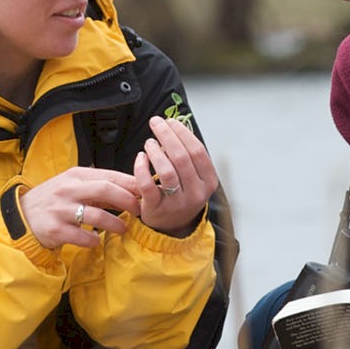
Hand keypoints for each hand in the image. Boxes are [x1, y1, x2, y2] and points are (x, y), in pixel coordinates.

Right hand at [21, 166, 145, 249]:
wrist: (22, 216)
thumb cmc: (54, 200)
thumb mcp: (73, 186)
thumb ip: (99, 188)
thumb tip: (132, 190)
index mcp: (76, 176)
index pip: (109, 176)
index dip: (131, 184)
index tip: (145, 193)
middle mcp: (68, 189)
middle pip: (105, 190)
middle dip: (128, 200)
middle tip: (139, 211)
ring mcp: (61, 209)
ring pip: (97, 215)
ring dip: (115, 224)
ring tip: (123, 229)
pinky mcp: (56, 229)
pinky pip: (82, 236)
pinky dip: (94, 240)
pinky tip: (97, 241)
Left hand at [130, 113, 215, 235]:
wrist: (171, 226)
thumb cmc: (181, 195)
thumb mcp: (194, 178)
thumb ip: (188, 156)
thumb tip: (175, 127)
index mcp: (208, 182)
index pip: (198, 151)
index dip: (183, 133)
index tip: (171, 121)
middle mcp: (196, 193)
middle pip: (182, 157)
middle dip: (167, 135)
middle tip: (156, 123)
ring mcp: (177, 203)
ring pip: (166, 171)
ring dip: (156, 151)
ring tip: (149, 142)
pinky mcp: (157, 208)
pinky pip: (147, 185)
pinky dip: (141, 168)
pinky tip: (141, 157)